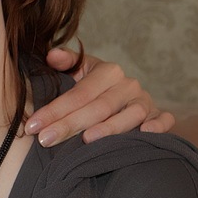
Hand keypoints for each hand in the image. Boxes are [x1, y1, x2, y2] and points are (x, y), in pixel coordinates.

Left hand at [25, 48, 174, 146]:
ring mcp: (145, 101)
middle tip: (46, 140)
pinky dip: (158, 126)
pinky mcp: (159, 115)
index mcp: (107, 71)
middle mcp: (128, 85)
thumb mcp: (78, 72)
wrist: (122, 95)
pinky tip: (145, 134)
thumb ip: (65, 63)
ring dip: (109, 129)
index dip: (54, 110)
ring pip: (129, 116)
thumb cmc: (93, 87)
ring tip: (86, 141)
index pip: (78, 94)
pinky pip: (164, 120)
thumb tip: (51, 55)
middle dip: (69, 125)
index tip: (33, 126)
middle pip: (98, 108)